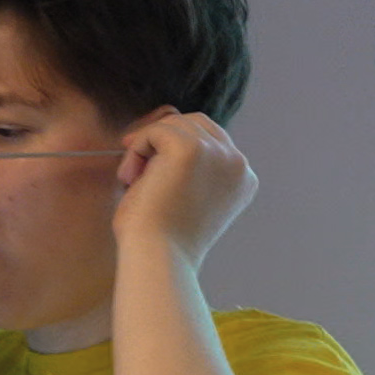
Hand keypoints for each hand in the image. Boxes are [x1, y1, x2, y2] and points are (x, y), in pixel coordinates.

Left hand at [114, 110, 255, 268]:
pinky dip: (136, 150)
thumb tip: (167, 116)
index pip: (211, 140)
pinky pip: (156, 130)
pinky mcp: (192, 148)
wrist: (157, 258)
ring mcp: (218, 154)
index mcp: (243, 178)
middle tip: (135, 171)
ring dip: (145, 148)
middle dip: (161, 140)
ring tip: (133, 181)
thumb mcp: (184, 194)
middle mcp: (238, 164)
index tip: (151, 175)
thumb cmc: (161, 237)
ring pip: (173, 124)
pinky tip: (130, 178)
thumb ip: (187, 163)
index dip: (174, 149)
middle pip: (195, 123)